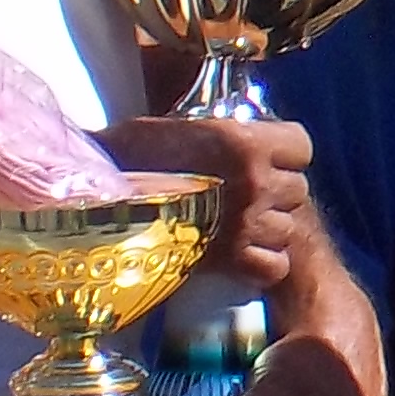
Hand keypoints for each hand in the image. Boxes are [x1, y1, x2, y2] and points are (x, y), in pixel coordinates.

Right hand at [110, 115, 314, 290]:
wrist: (92, 203)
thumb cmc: (125, 158)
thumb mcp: (172, 129)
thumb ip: (209, 133)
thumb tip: (215, 132)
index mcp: (246, 141)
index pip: (302, 146)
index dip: (286, 155)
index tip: (265, 160)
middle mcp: (256, 180)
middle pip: (295, 189)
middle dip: (273, 194)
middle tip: (240, 199)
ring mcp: (249, 222)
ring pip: (287, 228)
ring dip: (267, 230)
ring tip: (233, 228)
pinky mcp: (234, 260)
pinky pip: (274, 265)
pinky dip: (260, 265)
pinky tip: (236, 257)